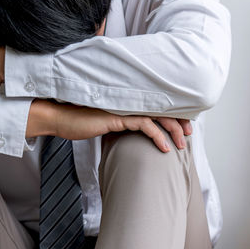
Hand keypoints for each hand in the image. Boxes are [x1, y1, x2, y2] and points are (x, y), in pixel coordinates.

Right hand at [27, 100, 191, 152]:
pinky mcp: (119, 117)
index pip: (156, 104)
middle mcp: (129, 101)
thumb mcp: (105, 122)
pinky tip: (164, 148)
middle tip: (189, 134)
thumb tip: (134, 131)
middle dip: (179, 121)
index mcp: (128, 100)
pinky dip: (158, 136)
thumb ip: (121, 122)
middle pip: (162, 107)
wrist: (60, 118)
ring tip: (181, 144)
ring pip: (158, 116)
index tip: (183, 126)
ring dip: (173, 130)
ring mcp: (124, 108)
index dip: (172, 113)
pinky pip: (145, 125)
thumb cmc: (79, 121)